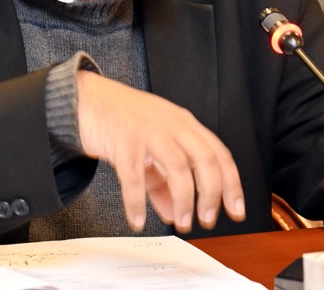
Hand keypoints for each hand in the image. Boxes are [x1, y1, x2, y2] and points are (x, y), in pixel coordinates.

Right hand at [75, 71, 243, 232]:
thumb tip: (177, 215)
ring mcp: (150, 131)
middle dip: (212, 193)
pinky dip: (137, 202)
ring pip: (178, 166)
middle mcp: (174, 126)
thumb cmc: (125, 125)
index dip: (232, 184)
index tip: (236, 210)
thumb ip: (165, 184)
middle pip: (205, 159)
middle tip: (208, 220)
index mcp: (186, 126)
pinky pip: (133, 175)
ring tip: (182, 224)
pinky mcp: (123, 140)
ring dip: (184, 199)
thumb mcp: (152, 152)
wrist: (87, 100)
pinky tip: (139, 221)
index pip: (220, 155)